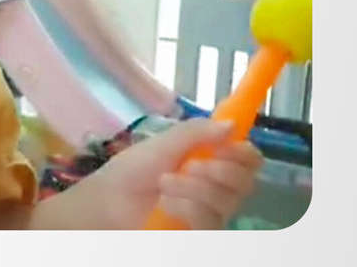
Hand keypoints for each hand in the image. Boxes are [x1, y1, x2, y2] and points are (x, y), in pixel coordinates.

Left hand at [67, 119, 262, 228]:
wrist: (107, 201)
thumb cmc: (133, 170)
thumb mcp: (163, 144)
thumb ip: (196, 132)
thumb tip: (233, 124)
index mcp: (212, 163)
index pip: (249, 160)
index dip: (244, 153)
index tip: (227, 146)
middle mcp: (217, 190)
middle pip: (245, 183)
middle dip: (218, 170)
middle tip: (189, 166)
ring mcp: (209, 215)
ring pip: (227, 203)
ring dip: (193, 189)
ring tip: (164, 183)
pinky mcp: (198, 233)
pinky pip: (210, 222)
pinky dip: (187, 209)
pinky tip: (165, 205)